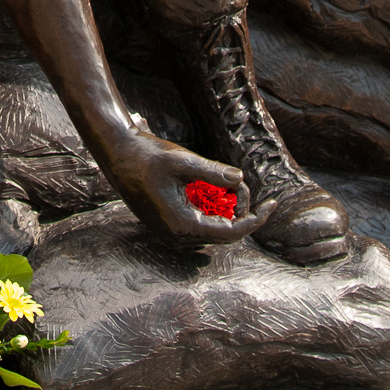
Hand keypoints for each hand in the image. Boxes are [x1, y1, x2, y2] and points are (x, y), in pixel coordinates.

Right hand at [109, 123, 270, 246]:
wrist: (116, 153)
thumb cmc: (147, 155)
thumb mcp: (183, 160)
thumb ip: (213, 172)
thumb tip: (240, 179)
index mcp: (182, 225)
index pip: (230, 232)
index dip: (254, 220)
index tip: (272, 205)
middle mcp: (176, 236)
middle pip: (223, 232)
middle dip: (238, 209)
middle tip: (240, 182)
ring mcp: (170, 232)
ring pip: (211, 228)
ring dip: (223, 208)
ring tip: (225, 183)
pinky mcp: (166, 224)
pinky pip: (198, 223)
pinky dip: (209, 208)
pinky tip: (209, 187)